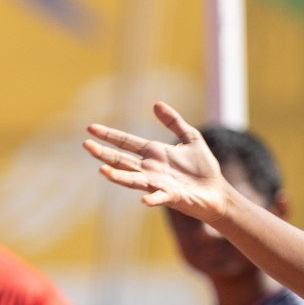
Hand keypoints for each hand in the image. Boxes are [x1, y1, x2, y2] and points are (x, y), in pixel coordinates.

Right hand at [83, 104, 230, 221]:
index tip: (91, 128)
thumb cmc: (204, 168)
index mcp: (154, 153)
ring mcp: (159, 184)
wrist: (217, 192)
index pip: (126, 142)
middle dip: (104, 153)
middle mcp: (151, 169)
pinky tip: (143, 200)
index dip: (109, 135)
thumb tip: (156, 104)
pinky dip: (152, 199)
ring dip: (118, 176)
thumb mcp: (191, 137)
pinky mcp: (172, 197)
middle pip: (122, 160)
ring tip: (102, 170)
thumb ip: (174, 122)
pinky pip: (159, 198)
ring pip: (133, 180)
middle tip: (86, 145)